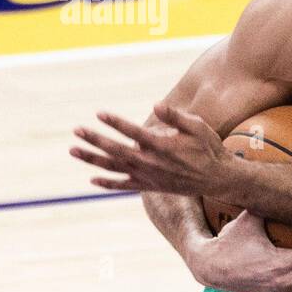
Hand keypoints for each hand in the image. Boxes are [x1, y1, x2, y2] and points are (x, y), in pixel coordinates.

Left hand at [70, 102, 231, 197]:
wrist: (217, 179)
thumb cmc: (208, 148)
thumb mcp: (198, 127)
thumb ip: (176, 116)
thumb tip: (156, 105)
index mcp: (162, 146)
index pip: (133, 132)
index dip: (115, 122)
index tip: (99, 114)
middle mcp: (151, 162)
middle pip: (116, 150)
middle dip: (95, 140)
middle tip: (76, 130)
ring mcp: (149, 176)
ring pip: (115, 168)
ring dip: (92, 159)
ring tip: (73, 150)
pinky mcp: (150, 186)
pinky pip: (125, 185)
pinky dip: (108, 183)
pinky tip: (92, 179)